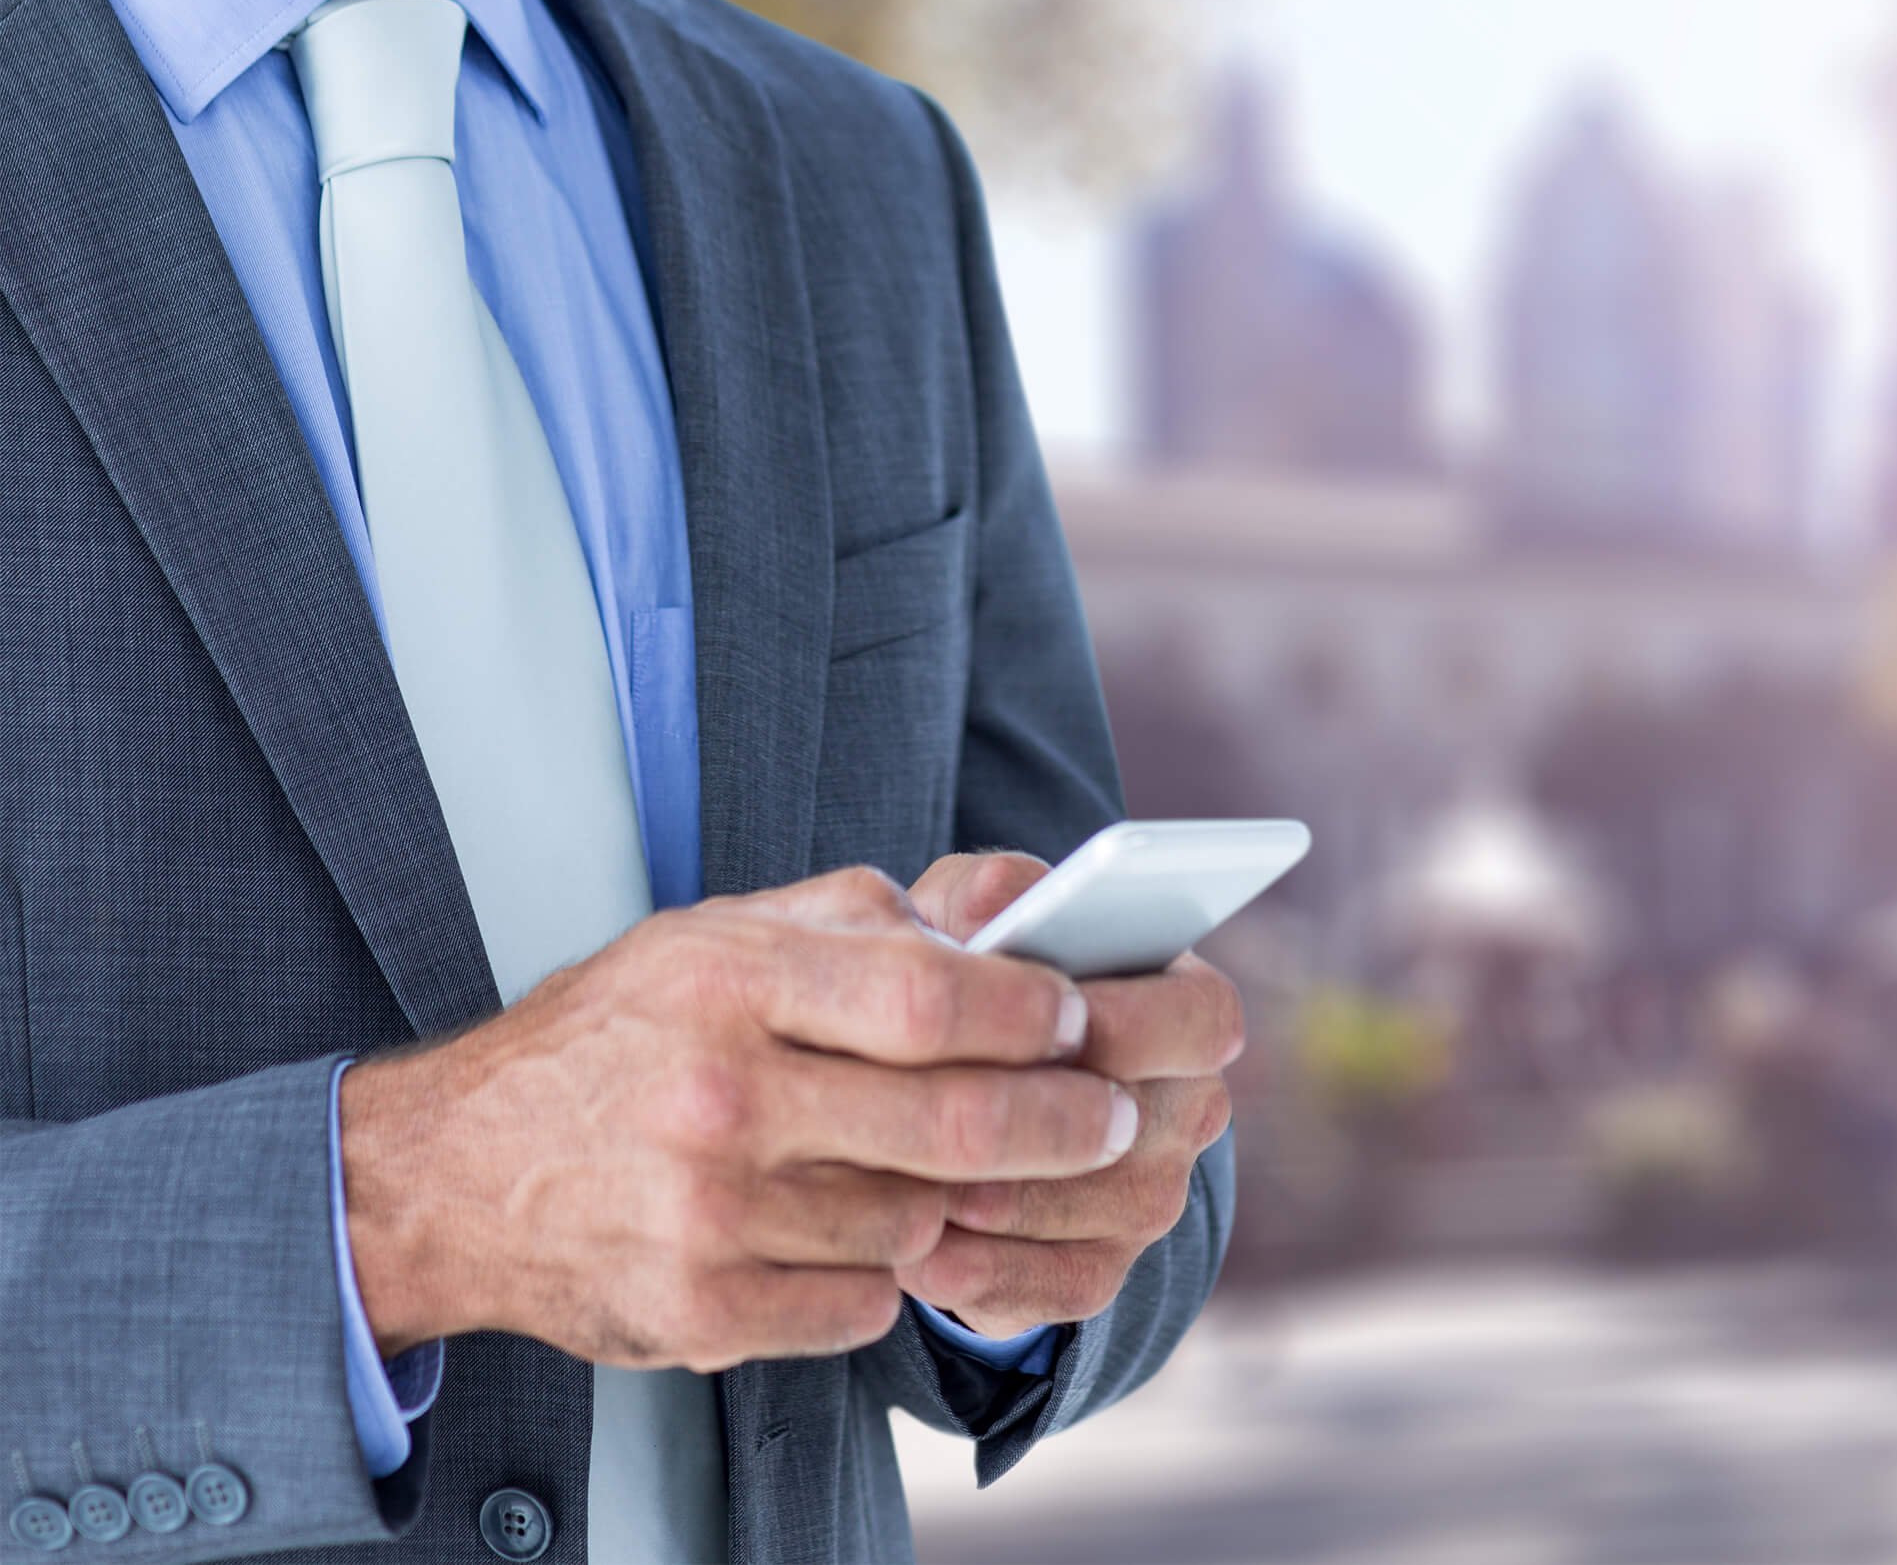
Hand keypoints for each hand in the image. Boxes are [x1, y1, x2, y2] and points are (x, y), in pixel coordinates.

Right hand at [337, 866, 1136, 1370]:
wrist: (450, 1174)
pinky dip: (881, 1278)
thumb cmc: (615, 1039)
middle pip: (954, 1124)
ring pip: (918, 1222)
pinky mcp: (696, 1313)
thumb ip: (862, 919)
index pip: (930, 998)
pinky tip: (847, 1237)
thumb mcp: (716, 937)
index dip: (1031, 1015)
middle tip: (1114, 1120)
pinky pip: (860, 1308)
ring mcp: (706, 1216)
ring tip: (942, 1173)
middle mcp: (717, 1097)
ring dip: (956, 1203)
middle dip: (1066, 1126)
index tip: (1079, 1021)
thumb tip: (1011, 914)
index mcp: (727, 983)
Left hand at [895, 852, 1241, 1336]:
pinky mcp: (1101, 1272)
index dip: (1136, 1022)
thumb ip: (984, 893)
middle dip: (1040, 1123)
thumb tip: (999, 900)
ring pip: (1092, 1211)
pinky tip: (912, 1246)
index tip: (1056, 1023)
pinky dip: (979, 1271)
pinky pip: (1054, 1286)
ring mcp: (1152, 1198)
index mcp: (1185, 1007)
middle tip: (947, 1112)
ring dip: (995, 1200)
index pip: (1205, 1018)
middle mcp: (1189, 1109)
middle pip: (1143, 1127)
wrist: (950, 1092)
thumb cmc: (971, 981)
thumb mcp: (968, 921)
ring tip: (902, 1179)